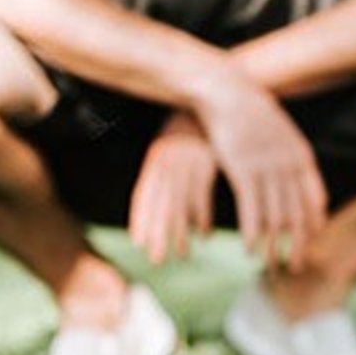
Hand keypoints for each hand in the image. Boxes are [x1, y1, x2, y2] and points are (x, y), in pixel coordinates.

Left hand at [128, 111, 216, 263]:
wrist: (216, 94)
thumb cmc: (197, 123)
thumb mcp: (176, 144)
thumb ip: (169, 167)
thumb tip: (167, 191)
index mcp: (157, 158)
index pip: (144, 195)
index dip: (142, 221)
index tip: (139, 243)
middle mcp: (168, 162)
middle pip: (159, 206)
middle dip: (157, 234)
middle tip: (155, 260)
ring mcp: (187, 162)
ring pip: (178, 205)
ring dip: (178, 232)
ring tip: (180, 255)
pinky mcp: (208, 161)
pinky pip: (202, 195)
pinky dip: (201, 215)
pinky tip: (203, 233)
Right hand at [190, 68, 327, 268]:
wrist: (227, 91)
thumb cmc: (250, 113)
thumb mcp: (281, 132)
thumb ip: (292, 156)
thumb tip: (302, 173)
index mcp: (301, 157)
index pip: (315, 200)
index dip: (313, 225)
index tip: (312, 245)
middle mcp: (290, 167)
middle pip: (299, 216)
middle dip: (298, 246)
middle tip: (296, 268)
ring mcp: (268, 169)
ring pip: (276, 218)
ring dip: (274, 247)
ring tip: (272, 267)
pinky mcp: (243, 171)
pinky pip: (251, 209)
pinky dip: (251, 233)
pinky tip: (249, 250)